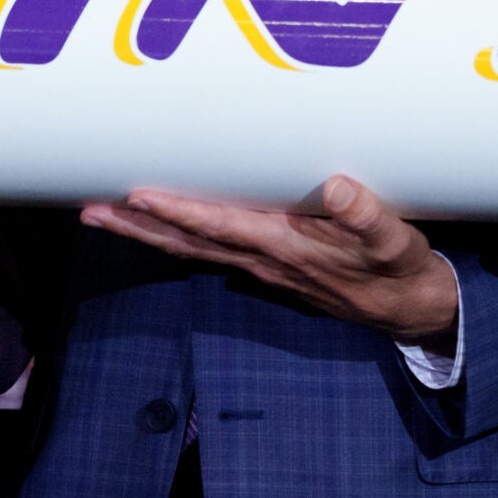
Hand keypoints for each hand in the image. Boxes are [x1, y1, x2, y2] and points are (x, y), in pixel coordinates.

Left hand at [85, 177, 458, 345]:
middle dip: (138, 225)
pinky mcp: (268, 265)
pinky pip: (210, 250)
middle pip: (187, 242)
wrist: (408, 308)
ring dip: (146, 232)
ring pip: (192, 248)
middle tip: (89, 210)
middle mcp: (263, 260)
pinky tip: (158, 227)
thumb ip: (366, 216)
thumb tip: (339, 189)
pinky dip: (177, 237)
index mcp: (286, 248)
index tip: (137, 195)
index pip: (220, 226)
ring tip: (104, 213)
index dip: (178, 211)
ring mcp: (262, 266)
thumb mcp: (393, 240)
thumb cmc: (398, 267)